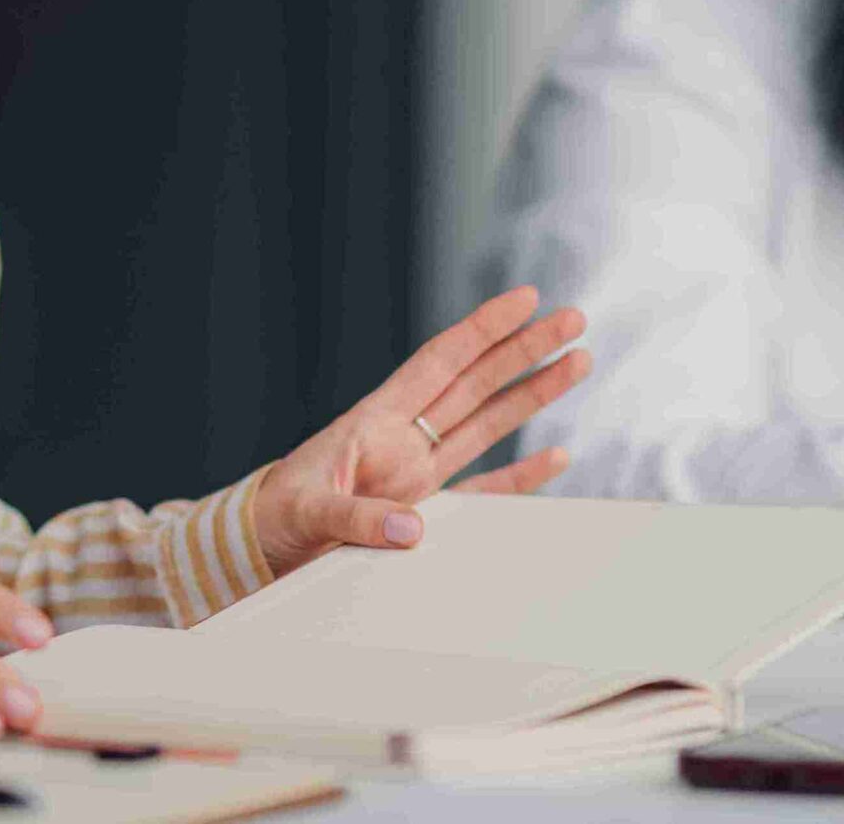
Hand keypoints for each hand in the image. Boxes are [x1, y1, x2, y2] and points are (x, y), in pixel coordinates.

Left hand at [251, 287, 591, 578]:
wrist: (264, 544)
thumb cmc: (277, 515)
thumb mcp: (308, 510)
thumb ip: (357, 518)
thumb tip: (414, 531)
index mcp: (377, 420)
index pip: (440, 361)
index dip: (482, 329)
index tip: (524, 298)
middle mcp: (406, 437)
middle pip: (477, 382)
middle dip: (525, 349)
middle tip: (572, 318)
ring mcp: (421, 472)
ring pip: (489, 422)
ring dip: (533, 393)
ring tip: (579, 362)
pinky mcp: (428, 508)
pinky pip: (486, 489)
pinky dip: (522, 474)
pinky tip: (556, 454)